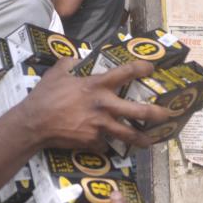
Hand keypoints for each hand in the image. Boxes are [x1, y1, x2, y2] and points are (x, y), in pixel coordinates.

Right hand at [21, 58, 171, 152]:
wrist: (35, 123)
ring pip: (128, 134)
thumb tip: (76, 57)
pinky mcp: (92, 141)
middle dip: (156, 113)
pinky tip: (106, 145)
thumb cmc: (45, 96)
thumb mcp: (56, 72)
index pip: (125, 73)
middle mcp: (103, 105)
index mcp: (96, 85)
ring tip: (150, 142)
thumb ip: (69, 62)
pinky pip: (104, 144)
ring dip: (142, 139)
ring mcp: (100, 125)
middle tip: (167, 114)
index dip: (141, 69)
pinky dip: (105, 144)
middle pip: (138, 111)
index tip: (151, 68)